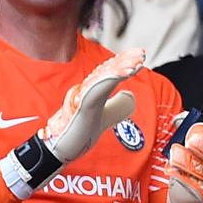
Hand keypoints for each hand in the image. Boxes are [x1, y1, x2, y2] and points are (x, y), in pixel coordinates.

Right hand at [41, 48, 143, 162]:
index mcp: (91, 91)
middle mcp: (85, 90)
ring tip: (138, 62)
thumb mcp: (102, 118)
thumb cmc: (78, 134)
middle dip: (126, 59)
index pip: (109, 71)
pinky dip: (115, 77)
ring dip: (123, 66)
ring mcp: (84, 97)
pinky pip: (100, 87)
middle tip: (142, 53)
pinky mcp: (84, 105)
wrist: (59, 149)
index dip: (124, 61)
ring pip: (105, 75)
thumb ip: (115, 106)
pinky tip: (129, 72)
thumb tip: (128, 95)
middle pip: (107, 69)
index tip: (140, 55)